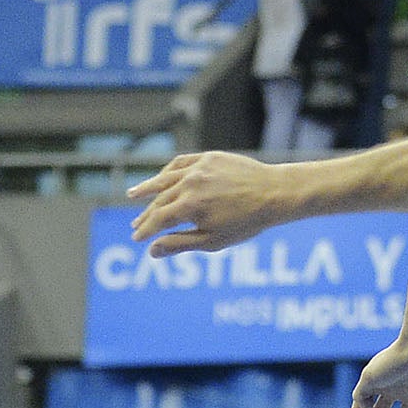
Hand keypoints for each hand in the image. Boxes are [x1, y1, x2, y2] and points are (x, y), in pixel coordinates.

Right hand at [129, 152, 303, 254]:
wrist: (275, 192)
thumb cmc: (247, 222)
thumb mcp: (213, 240)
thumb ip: (180, 244)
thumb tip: (152, 251)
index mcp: (190, 205)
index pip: (158, 219)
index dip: (145, 230)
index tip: (136, 239)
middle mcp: (190, 182)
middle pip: (159, 200)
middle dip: (146, 215)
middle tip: (136, 226)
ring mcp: (199, 167)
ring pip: (166, 178)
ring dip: (148, 188)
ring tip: (132, 195)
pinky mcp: (209, 157)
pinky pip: (181, 163)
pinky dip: (168, 172)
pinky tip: (161, 178)